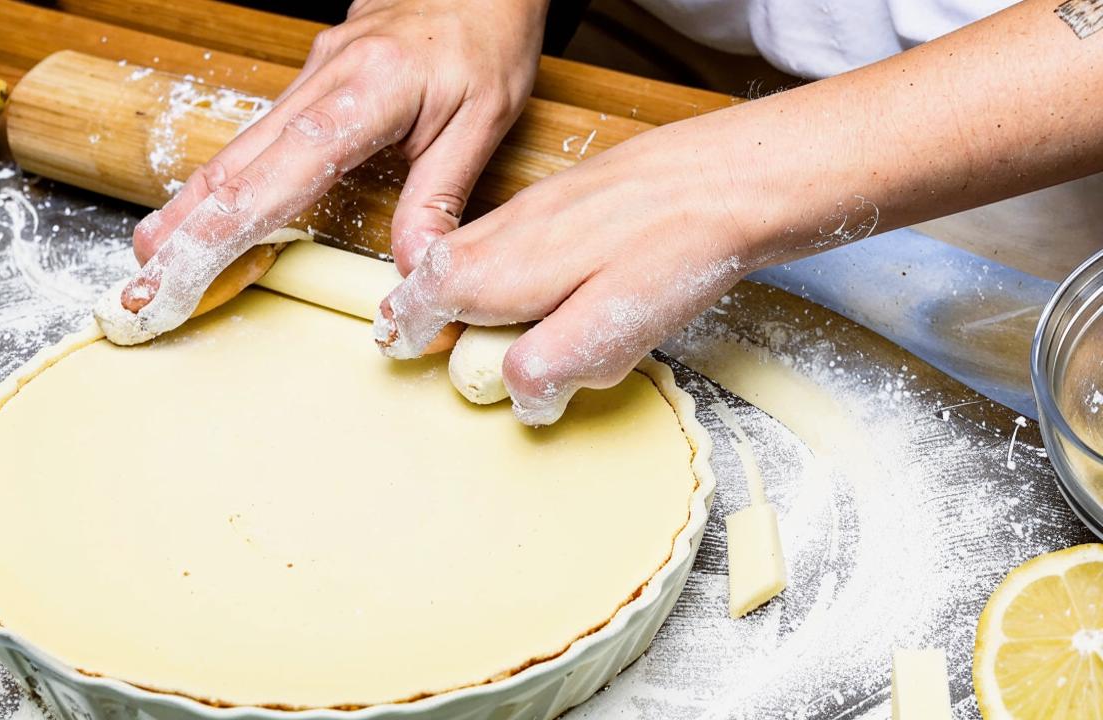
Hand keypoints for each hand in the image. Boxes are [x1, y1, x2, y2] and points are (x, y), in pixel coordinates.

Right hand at [114, 0, 548, 336]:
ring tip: (151, 259)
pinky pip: (255, 140)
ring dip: (189, 209)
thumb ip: (440, 194)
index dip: (222, 231)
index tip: (178, 274)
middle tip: (140, 285)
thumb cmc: (487, 36)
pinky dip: (222, 184)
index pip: (278, 175)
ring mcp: (309, 78)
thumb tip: (411, 269)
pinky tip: (198, 214)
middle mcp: (321, 80)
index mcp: (366, 91)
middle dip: (183, 231)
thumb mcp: (485, 118)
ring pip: (235, 151)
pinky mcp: (309, 83)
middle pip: (235, 166)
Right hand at [372, 122, 767, 424]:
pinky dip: (496, 260)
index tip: (398, 346)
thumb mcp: (608, 333)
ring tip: (462, 313)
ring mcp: (537, 206)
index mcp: (498, 269)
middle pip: (436, 266)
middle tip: (410, 329)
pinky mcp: (569, 196)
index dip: (406, 327)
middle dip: (417, 300)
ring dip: (454, 279)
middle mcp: (505, 229)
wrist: (732, 176)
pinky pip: (511, 233)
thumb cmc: (673, 251)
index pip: (422, 298)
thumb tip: (518, 394)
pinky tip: (532, 280)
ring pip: (472, 245)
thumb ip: (546, 367)